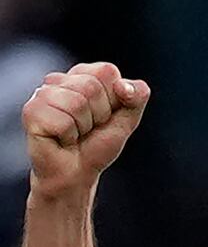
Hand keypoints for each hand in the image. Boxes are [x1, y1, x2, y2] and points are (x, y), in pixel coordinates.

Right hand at [21, 62, 149, 199]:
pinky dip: (69, 137)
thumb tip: (124, 85)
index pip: (107, 72)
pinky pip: (63, 121)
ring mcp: (42, 94)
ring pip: (77, 103)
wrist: (77, 174)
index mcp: (82, 76)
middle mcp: (58, 80)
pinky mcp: (32, 112)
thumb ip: (136, 97)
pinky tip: (62, 140)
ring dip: (84, 127)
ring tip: (75, 135)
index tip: (105, 116)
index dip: (114, 99)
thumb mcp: (126, 120)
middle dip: (100, 115)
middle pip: (92, 87)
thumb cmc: (97, 146)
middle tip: (89, 129)